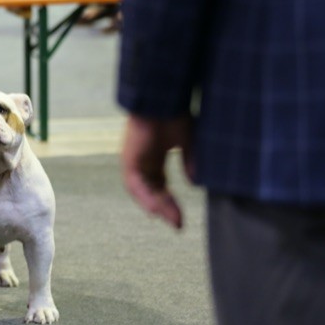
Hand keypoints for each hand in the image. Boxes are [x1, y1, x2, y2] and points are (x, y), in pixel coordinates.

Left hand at [121, 114, 193, 229]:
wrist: (163, 99)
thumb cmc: (175, 113)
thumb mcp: (188, 142)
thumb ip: (191, 162)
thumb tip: (195, 184)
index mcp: (154, 156)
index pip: (161, 185)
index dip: (170, 202)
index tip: (182, 219)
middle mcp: (142, 160)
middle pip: (152, 191)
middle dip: (166, 208)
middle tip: (179, 225)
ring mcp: (134, 160)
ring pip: (142, 192)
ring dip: (157, 206)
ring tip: (171, 220)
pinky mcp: (129, 160)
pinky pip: (134, 185)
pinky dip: (146, 197)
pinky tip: (157, 209)